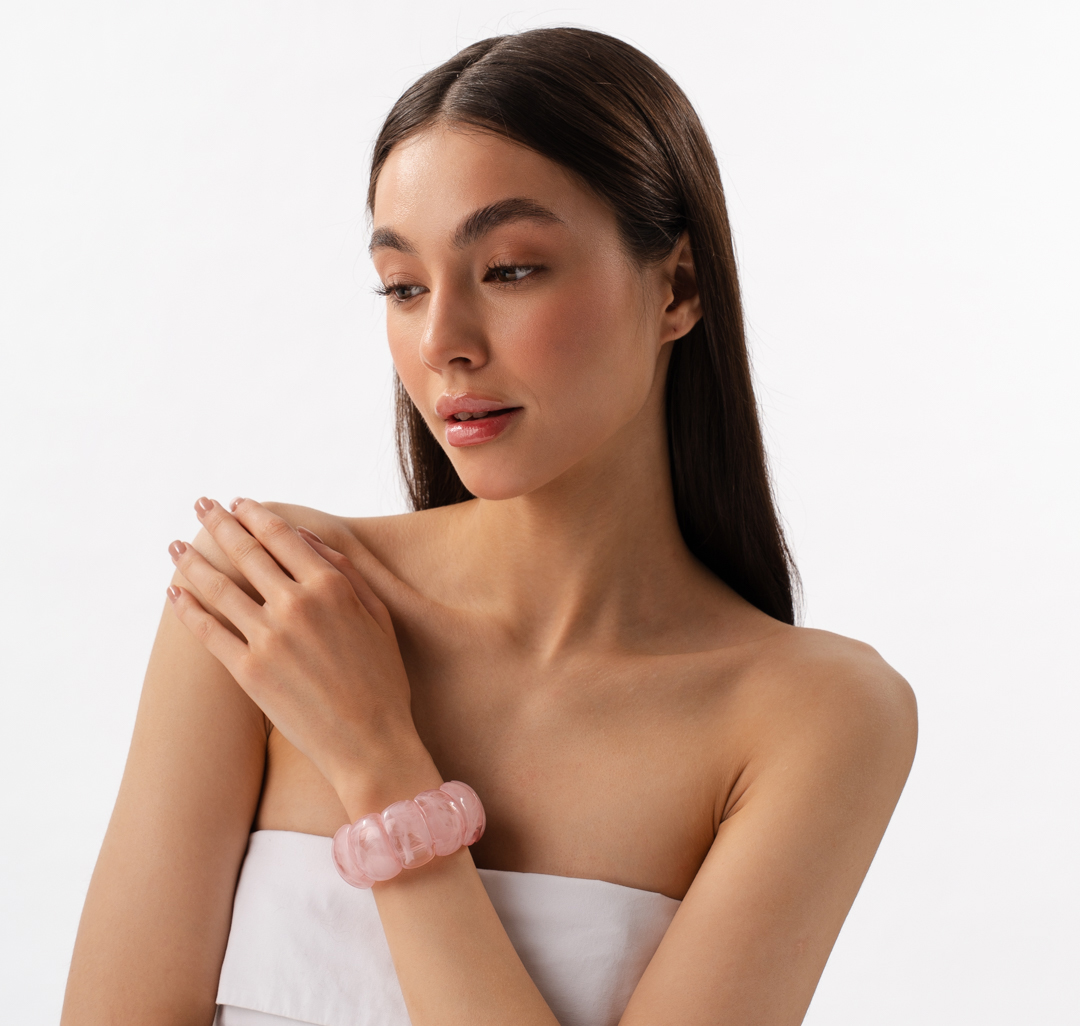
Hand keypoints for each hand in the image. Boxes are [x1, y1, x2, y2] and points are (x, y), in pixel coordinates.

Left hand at [166, 497, 430, 803]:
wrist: (369, 744)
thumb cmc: (382, 679)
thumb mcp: (379, 616)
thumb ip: (346, 572)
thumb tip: (306, 538)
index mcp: (331, 587)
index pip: (282, 535)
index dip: (256, 514)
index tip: (238, 502)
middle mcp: (296, 604)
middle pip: (245, 552)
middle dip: (218, 523)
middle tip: (200, 504)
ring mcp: (268, 638)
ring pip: (217, 587)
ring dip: (190, 560)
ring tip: (174, 545)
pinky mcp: (247, 671)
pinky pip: (208, 631)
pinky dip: (186, 608)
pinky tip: (174, 592)